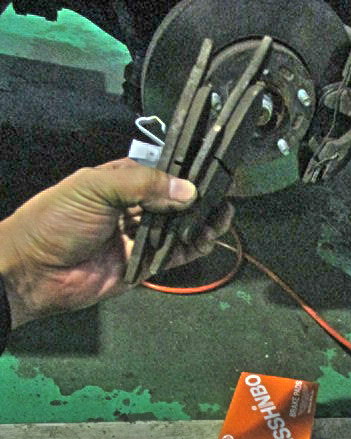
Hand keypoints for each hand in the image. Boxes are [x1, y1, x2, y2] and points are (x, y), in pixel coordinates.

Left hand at [0, 158, 232, 328]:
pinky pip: (173, 255)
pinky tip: (208, 237)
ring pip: (178, 228)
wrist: (35, 272)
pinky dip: (192, 248)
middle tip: (227, 193)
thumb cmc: (59, 220)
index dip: (187, 170)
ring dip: (202, 222)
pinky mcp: (143, 265)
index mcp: (120, 181)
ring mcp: (139, 237)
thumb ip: (142, 184)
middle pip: (174, 200)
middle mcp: (133, 207)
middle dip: (200, 197)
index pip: (161, 172)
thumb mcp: (96, 187)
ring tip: (225, 215)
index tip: (215, 167)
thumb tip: (189, 190)